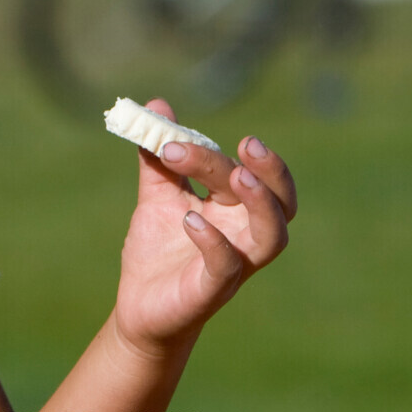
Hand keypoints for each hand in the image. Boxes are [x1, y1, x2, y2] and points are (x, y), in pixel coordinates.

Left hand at [111, 98, 295, 361]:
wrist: (137, 307)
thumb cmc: (156, 252)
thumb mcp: (156, 196)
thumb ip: (158, 157)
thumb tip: (156, 104)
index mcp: (234, 209)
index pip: (252, 175)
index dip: (232, 153)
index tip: (182, 137)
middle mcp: (243, 234)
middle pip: (275, 199)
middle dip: (267, 171)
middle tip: (246, 144)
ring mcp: (233, 264)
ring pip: (272, 236)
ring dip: (260, 204)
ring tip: (238, 176)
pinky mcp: (211, 290)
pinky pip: (227, 265)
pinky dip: (214, 240)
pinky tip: (191, 218)